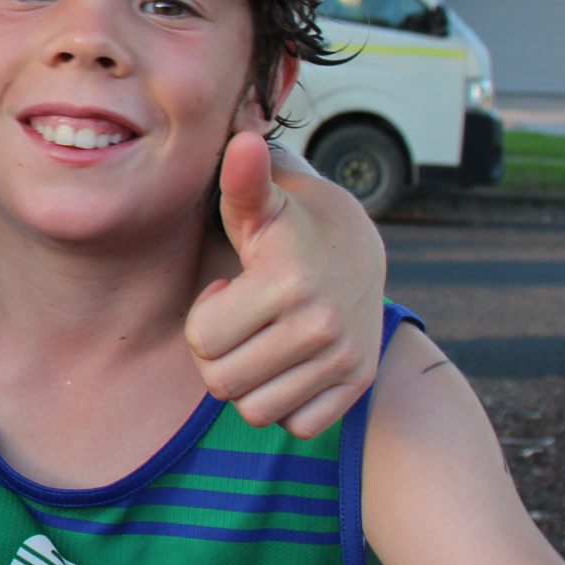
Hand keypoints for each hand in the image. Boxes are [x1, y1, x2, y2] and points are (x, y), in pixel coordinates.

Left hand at [187, 133, 384, 435]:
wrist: (362, 250)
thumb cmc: (292, 225)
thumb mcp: (263, 203)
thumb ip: (243, 180)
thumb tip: (242, 138)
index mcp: (288, 282)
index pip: (202, 341)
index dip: (205, 316)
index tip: (228, 290)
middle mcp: (322, 327)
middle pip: (221, 382)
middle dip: (219, 354)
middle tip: (242, 320)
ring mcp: (344, 361)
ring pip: (255, 411)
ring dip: (248, 381)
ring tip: (262, 341)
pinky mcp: (357, 386)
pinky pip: (296, 426)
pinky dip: (285, 404)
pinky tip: (289, 365)